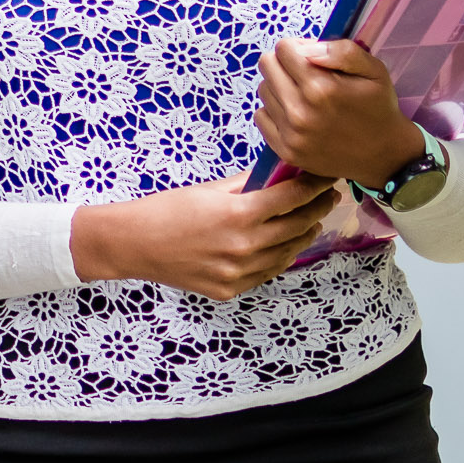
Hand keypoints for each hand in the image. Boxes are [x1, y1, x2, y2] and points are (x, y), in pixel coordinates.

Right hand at [69, 173, 340, 299]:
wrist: (134, 244)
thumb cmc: (167, 210)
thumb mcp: (208, 190)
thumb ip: (246, 184)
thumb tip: (277, 173)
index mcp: (238, 214)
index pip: (291, 198)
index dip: (314, 186)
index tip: (326, 177)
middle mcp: (244, 246)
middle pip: (297, 226)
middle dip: (317, 209)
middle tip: (328, 198)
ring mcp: (239, 272)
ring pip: (288, 253)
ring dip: (303, 234)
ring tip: (310, 221)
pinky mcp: (231, 289)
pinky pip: (268, 272)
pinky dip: (281, 256)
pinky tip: (284, 244)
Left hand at [255, 38, 423, 189]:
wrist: (384, 155)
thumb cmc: (378, 107)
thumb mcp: (374, 71)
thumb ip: (342, 52)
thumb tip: (305, 49)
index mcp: (321, 88)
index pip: (283, 48)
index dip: (299, 47)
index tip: (313, 59)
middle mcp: (300, 112)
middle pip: (267, 65)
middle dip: (285, 64)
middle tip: (306, 75)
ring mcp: (291, 134)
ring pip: (263, 89)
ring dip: (280, 87)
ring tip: (305, 96)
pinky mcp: (285, 151)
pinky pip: (260, 116)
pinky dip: (275, 111)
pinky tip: (296, 114)